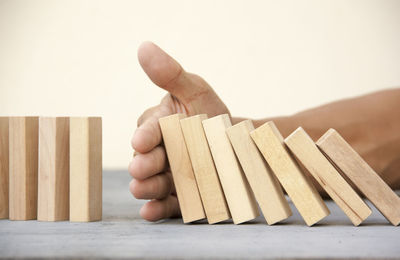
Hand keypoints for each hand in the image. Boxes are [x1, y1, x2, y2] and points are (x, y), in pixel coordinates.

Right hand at [129, 42, 229, 220]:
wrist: (239, 147)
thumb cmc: (213, 116)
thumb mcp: (197, 92)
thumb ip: (171, 74)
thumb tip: (143, 47)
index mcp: (159, 126)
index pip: (148, 129)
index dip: (145, 135)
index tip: (142, 140)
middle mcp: (159, 152)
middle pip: (146, 159)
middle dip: (143, 163)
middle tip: (141, 167)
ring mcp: (168, 176)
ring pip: (152, 183)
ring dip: (146, 187)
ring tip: (143, 189)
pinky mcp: (179, 198)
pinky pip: (166, 204)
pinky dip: (157, 209)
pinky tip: (151, 211)